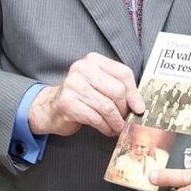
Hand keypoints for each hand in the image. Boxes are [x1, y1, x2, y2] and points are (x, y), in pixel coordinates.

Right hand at [28, 52, 142, 137]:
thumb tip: (139, 106)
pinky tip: (107, 129)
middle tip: (125, 119)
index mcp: (93, 60)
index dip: (134, 93)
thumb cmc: (80, 97)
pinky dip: (105, 127)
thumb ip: (118, 89)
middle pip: (117, 90)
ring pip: (107, 106)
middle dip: (124, 109)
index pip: (122, 73)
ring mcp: (73, 85)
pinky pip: (95, 118)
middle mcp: (82, 68)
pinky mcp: (67, 102)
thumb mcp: (100, 86)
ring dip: (116, 122)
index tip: (139, 108)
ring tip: (117, 127)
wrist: (51, 108)